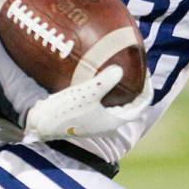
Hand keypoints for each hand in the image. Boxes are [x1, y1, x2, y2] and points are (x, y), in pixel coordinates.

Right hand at [24, 65, 152, 140]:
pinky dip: (106, 86)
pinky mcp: (87, 112)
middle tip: (134, 65)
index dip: (147, 87)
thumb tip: (120, 69)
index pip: (142, 104)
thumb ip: (104, 82)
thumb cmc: (65, 113)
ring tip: (119, 65)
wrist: (42, 123)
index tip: (144, 69)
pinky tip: (99, 72)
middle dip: (135, 84)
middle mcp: (109, 120)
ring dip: (121, 85)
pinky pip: (104, 97)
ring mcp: (98, 117)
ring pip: (117, 99)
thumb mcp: (86, 95)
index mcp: (115, 120)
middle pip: (132, 101)